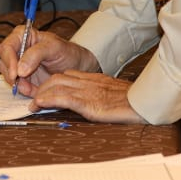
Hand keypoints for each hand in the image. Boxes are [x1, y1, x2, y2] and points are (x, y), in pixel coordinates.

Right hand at [0, 28, 99, 96]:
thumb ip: (35, 54)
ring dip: (20, 85)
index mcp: (21, 36)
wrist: (78, 67)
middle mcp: (17, 50)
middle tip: (23, 85)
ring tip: (33, 88)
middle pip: (4, 63)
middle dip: (13, 76)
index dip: (8, 61)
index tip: (16, 74)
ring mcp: (19, 65)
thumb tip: (20, 69)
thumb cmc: (67, 52)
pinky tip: (35, 90)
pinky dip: (26, 90)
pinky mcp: (24, 78)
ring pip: (9, 76)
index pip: (6, 48)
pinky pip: (18, 86)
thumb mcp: (54, 48)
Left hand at [29, 70, 146, 122]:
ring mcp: (87, 91)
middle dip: (43, 87)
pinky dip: (48, 99)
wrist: (147, 103)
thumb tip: (88, 101)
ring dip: (41, 93)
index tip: (43, 91)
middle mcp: (88, 82)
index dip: (51, 82)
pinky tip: (39, 104)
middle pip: (57, 78)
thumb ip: (99, 93)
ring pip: (56, 85)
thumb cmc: (133, 101)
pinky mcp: (89, 102)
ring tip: (33, 103)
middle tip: (34, 98)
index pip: (66, 75)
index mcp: (94, 79)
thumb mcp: (112, 93)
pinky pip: (63, 98)